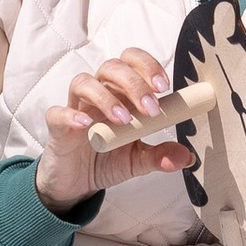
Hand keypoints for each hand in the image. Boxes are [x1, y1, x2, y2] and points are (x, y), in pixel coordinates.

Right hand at [33, 48, 191, 216]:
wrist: (76, 182)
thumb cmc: (106, 158)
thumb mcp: (137, 159)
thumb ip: (159, 156)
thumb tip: (187, 158)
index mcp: (121, 94)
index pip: (132, 63)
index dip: (148, 67)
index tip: (165, 87)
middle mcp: (99, 94)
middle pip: (111, 67)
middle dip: (134, 83)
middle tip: (151, 108)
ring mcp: (76, 108)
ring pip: (84, 83)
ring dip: (106, 97)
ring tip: (123, 119)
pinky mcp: (58, 127)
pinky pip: (58, 113)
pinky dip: (71, 116)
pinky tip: (87, 125)